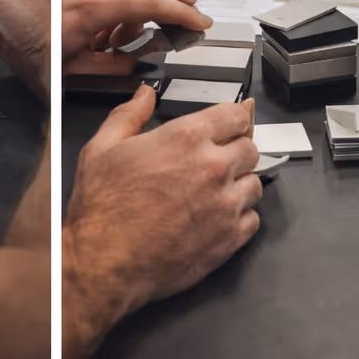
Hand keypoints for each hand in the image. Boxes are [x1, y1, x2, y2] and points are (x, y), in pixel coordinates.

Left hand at [60, 0, 210, 77]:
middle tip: (193, 9)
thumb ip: (117, 65)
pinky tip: (122, 19)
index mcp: (89, 8)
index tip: (198, 21)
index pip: (148, 2)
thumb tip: (144, 61)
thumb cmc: (25, 52)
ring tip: (159, 19)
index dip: (180, 11)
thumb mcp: (77, 72)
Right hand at [62, 87, 259, 351]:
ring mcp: (226, 204)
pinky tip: (216, 219)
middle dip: (235, 152)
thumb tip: (145, 95)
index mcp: (187, 138)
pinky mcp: (230, 238)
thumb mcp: (102, 148)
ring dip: (239, 185)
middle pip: (250, 148)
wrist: (104, 263)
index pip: (236, 115)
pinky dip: (240, 218)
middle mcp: (214, 167)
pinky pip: (253, 219)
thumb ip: (130, 115)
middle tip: (213, 163)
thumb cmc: (102, 210)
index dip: (232, 120)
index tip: (227, 127)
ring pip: (255, 184)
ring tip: (213, 194)